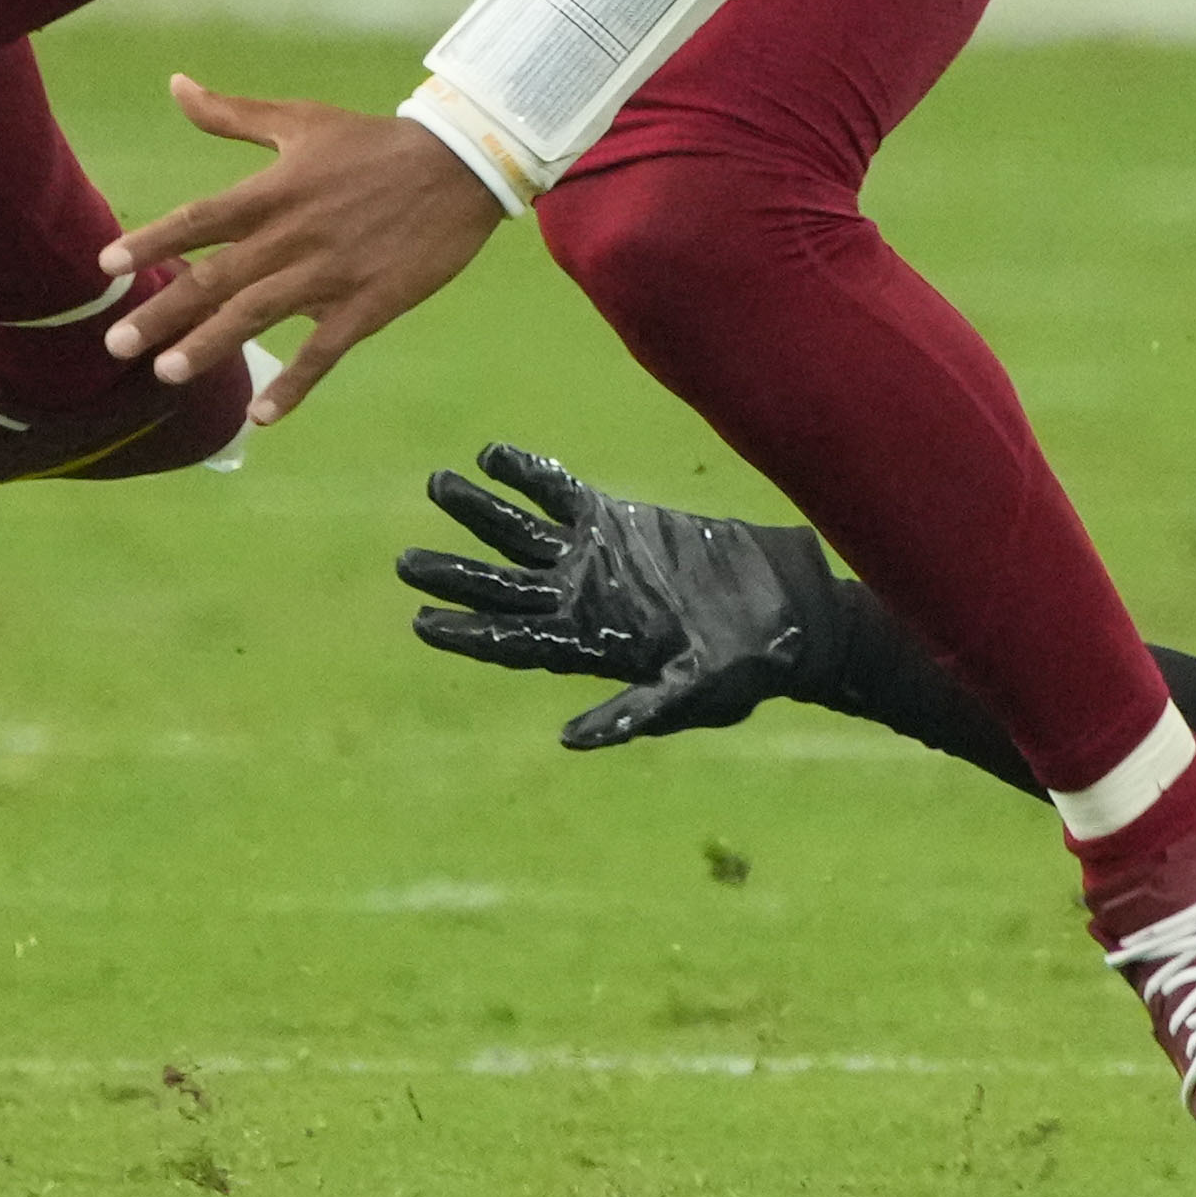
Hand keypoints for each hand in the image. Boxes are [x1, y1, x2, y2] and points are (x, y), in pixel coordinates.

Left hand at [100, 75, 501, 420]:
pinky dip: (293, 385)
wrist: (461, 165)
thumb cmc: (375, 142)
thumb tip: (174, 84)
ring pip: (257, 316)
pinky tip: (262, 415)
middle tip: (116, 345)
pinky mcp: (368, 305)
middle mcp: (293, 236)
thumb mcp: (302, 119)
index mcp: (274, 191)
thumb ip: (232, 114)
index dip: (152, 243)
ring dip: (210, 346)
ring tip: (168, 373)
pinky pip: (323, 352)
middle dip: (163, 313)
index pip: (199, 220)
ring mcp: (330, 274)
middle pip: (215, 279)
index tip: (108, 266)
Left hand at [398, 444, 845, 750]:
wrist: (789, 611)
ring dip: (478, 511)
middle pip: (499, 585)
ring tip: (436, 484)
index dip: (467, 634)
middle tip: (407, 563)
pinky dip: (528, 475)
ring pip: (518, 533)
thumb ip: (634, 715)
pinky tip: (490, 455)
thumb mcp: (693, 697)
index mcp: (585, 646)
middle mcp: (576, 600)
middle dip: (452, 574)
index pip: (511, 642)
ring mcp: (593, 557)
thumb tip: (570, 741)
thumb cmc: (745, 668)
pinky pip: (560, 495)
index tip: (423, 623)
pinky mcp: (619, 520)